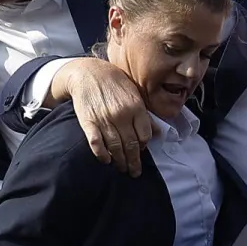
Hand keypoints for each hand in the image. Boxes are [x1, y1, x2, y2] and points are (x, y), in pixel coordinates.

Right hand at [58, 58, 153, 175]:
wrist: (88, 73)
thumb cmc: (114, 83)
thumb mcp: (134, 94)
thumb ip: (145, 115)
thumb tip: (157, 133)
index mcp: (135, 108)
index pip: (144, 135)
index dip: (144, 147)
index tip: (141, 152)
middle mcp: (121, 115)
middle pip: (131, 145)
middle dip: (133, 162)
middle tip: (134, 172)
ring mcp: (104, 119)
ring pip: (115, 147)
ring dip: (120, 162)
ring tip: (122, 169)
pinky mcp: (88, 122)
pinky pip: (96, 143)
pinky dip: (101, 154)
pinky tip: (106, 160)